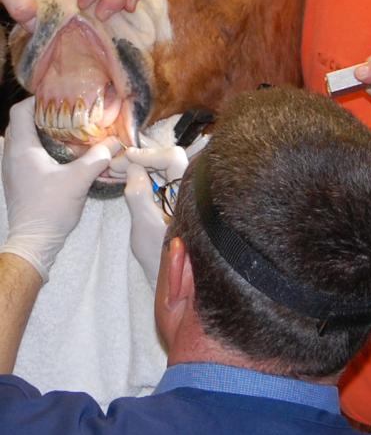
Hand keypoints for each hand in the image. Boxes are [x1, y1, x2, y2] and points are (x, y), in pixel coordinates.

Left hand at [0, 97, 118, 280]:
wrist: (34, 241)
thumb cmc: (50, 208)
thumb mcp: (79, 179)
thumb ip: (98, 157)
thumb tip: (117, 142)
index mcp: (22, 148)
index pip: (20, 111)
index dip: (38, 100)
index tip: (60, 98)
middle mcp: (11, 155)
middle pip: (22, 123)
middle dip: (45, 115)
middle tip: (70, 114)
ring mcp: (12, 169)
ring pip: (24, 139)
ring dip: (44, 133)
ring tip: (70, 132)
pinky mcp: (18, 180)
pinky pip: (27, 154)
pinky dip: (43, 148)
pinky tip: (64, 155)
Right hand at [112, 144, 188, 285]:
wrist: (170, 280)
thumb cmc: (160, 258)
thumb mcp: (145, 227)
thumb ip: (139, 195)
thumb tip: (134, 167)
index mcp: (190, 193)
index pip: (173, 158)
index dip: (149, 154)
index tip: (126, 158)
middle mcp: (191, 189)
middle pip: (169, 160)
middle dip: (142, 158)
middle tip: (116, 166)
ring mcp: (184, 195)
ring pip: (164, 168)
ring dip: (142, 166)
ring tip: (117, 171)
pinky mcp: (176, 201)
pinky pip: (162, 180)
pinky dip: (145, 176)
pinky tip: (128, 178)